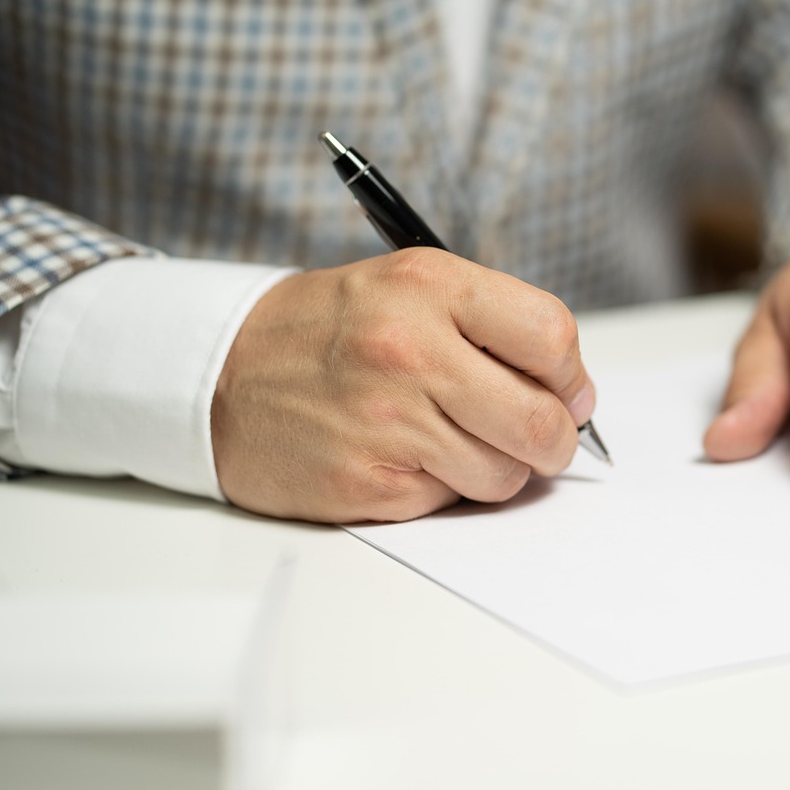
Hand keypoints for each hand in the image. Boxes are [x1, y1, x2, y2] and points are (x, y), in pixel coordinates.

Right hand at [211, 247, 595, 522]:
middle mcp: (410, 350)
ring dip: (494, 467)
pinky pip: (450, 501)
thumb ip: (491, 326)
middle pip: (542, 422)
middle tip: (536, 437)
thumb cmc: (327, 332)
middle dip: (553, 441)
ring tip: (450, 440)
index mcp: (430, 288)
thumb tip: (571, 393)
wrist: (218, 375)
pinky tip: (402, 457)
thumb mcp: (407, 289)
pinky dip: (440, 488)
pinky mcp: (367, 484)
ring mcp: (387, 421)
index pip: (551, 336)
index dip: (571, 377)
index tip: (567, 393)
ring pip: (505, 474)